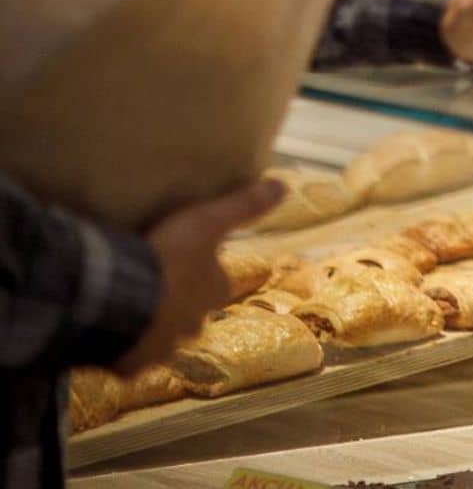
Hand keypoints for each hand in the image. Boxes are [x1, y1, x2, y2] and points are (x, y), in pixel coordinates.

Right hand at [118, 179, 283, 372]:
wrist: (121, 298)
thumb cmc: (169, 257)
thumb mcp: (207, 221)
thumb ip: (244, 205)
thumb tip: (282, 186)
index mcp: (213, 291)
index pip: (215, 284)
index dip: (200, 274)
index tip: (180, 262)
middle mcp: (194, 325)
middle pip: (190, 315)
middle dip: (176, 305)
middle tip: (151, 287)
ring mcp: (162, 349)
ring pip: (161, 340)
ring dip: (149, 327)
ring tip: (127, 308)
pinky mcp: (131, 367)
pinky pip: (128, 361)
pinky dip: (122, 350)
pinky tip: (109, 333)